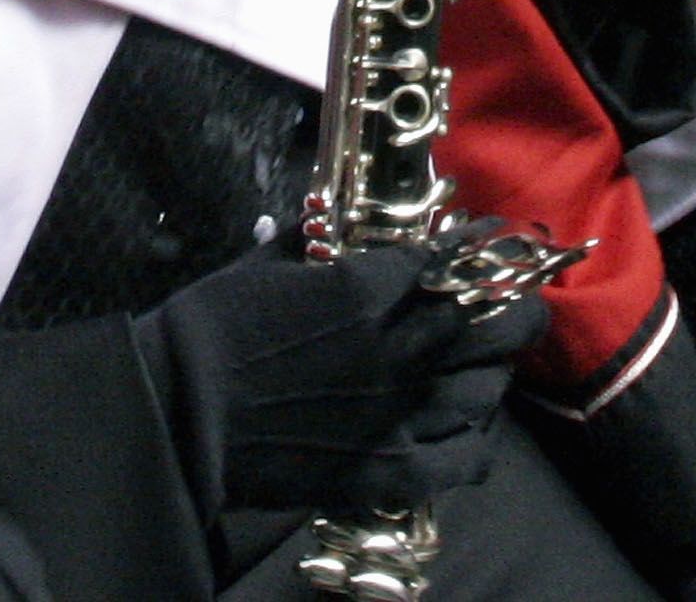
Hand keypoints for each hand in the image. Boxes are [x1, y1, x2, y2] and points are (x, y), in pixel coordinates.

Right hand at [137, 244, 547, 516]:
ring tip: (490, 364)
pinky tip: (471, 428)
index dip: (473, 248)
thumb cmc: (208, 331)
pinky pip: (462, 460)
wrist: (178, 414)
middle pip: (492, 321)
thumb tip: (331, 223)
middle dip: (512, 305)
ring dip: (493, 371)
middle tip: (517, 301)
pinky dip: (476, 442)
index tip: (485, 240)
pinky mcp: (389, 471)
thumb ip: (313, 244)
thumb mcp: (263, 265)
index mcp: (370, 291)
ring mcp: (401, 413)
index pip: (449, 260)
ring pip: (485, 388)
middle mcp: (401, 349)